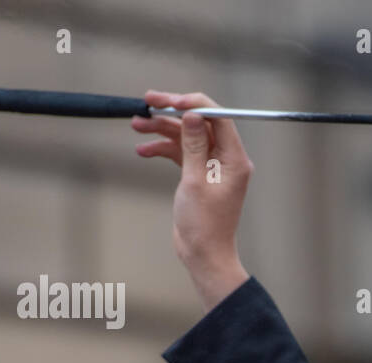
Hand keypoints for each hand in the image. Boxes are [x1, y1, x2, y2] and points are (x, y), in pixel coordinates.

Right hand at [134, 90, 252, 309]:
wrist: (203, 254)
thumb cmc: (204, 225)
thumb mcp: (195, 181)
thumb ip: (194, 145)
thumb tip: (193, 115)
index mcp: (234, 159)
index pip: (218, 117)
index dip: (193, 104)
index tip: (169, 100)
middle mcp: (226, 159)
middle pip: (200, 123)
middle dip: (172, 112)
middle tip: (147, 102)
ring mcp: (212, 167)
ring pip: (187, 137)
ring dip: (162, 129)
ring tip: (137, 124)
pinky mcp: (198, 175)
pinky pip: (181, 153)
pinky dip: (163, 149)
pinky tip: (143, 150)